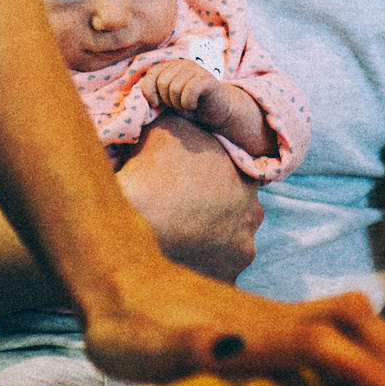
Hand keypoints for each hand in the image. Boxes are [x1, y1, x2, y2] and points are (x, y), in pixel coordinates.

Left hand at [78, 254, 384, 385]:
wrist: (117, 281)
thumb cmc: (126, 324)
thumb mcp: (145, 344)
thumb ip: (188, 345)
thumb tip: (227, 345)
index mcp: (252, 332)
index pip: (326, 343)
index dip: (363, 370)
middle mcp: (273, 319)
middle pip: (355, 322)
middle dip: (384, 362)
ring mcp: (275, 318)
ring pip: (348, 324)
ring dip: (371, 360)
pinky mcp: (269, 324)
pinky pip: (329, 334)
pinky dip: (351, 360)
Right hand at [116, 114, 262, 280]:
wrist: (131, 221)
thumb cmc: (150, 170)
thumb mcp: (168, 126)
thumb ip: (184, 117)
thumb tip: (182, 104)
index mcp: (247, 178)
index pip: (238, 179)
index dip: (213, 181)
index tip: (191, 185)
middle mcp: (253, 216)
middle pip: (238, 214)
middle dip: (217, 214)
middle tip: (184, 213)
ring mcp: (242, 252)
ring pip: (230, 247)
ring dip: (211, 244)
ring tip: (179, 240)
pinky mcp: (227, 281)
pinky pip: (217, 275)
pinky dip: (202, 270)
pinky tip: (179, 262)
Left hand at [139, 58, 220, 119]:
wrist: (217, 112)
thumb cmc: (190, 105)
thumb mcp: (168, 99)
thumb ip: (155, 92)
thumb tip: (136, 96)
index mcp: (171, 66)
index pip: (152, 73)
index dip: (149, 91)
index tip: (155, 104)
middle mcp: (183, 63)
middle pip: (163, 82)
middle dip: (167, 100)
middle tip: (178, 105)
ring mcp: (196, 69)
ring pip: (175, 88)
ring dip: (179, 104)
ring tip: (187, 104)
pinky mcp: (207, 78)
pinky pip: (188, 92)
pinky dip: (189, 104)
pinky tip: (194, 105)